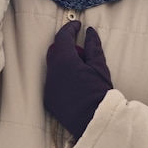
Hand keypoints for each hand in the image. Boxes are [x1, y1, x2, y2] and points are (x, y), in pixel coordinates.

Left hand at [43, 21, 112, 139]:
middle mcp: (52, 71)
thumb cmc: (100, 93)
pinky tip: (74, 85)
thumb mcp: (99, 67)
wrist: (95, 121)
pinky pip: (52, 82)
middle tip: (81, 50)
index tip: (78, 25)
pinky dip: (61, 78)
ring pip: (53, 67)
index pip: (62, 37)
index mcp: (64, 61)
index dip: (70, 28)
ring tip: (80, 70)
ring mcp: (48, 85)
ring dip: (63, 63)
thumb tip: (90, 31)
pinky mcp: (48, 98)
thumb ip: (93, 46)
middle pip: (54, 50)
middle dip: (66, 46)